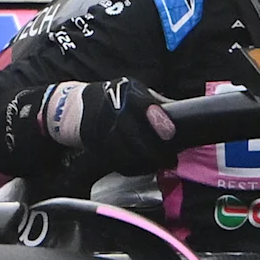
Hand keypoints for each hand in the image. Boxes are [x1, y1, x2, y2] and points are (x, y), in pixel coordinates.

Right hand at [40, 78, 178, 173]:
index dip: (158, 120)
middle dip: (156, 151)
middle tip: (170, 159)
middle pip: (136, 135)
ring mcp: (101, 128)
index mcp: (126, 92)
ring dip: (145, 162)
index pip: (143, 105)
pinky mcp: (95, 145)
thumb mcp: (133, 92)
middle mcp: (112, 109)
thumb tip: (183, 114)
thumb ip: (156, 103)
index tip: (171, 133)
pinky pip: (116, 161)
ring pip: (126, 152)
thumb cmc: (113, 99)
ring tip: (158, 164)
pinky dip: (131, 167)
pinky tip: (141, 166)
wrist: (76, 108)